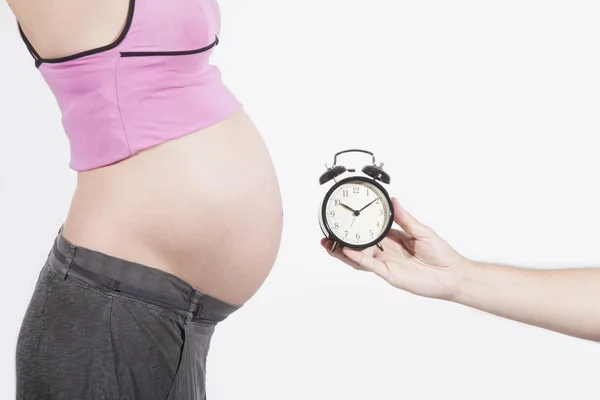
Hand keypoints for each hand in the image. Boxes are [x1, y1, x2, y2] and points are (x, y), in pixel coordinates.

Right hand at [321, 197, 467, 299]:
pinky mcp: (389, 274)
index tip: (343, 219)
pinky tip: (348, 251)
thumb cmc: (441, 254)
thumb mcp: (421, 230)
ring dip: (343, 252)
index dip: (355, 228)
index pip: (369, 232)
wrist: (452, 274)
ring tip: (329, 244)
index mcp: (392, 239)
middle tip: (326, 236)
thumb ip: (405, 218)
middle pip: (358, 247)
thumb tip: (394, 200)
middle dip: (341, 242)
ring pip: (358, 258)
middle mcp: (386, 252)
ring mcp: (386, 263)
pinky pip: (370, 265)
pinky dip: (358, 258)